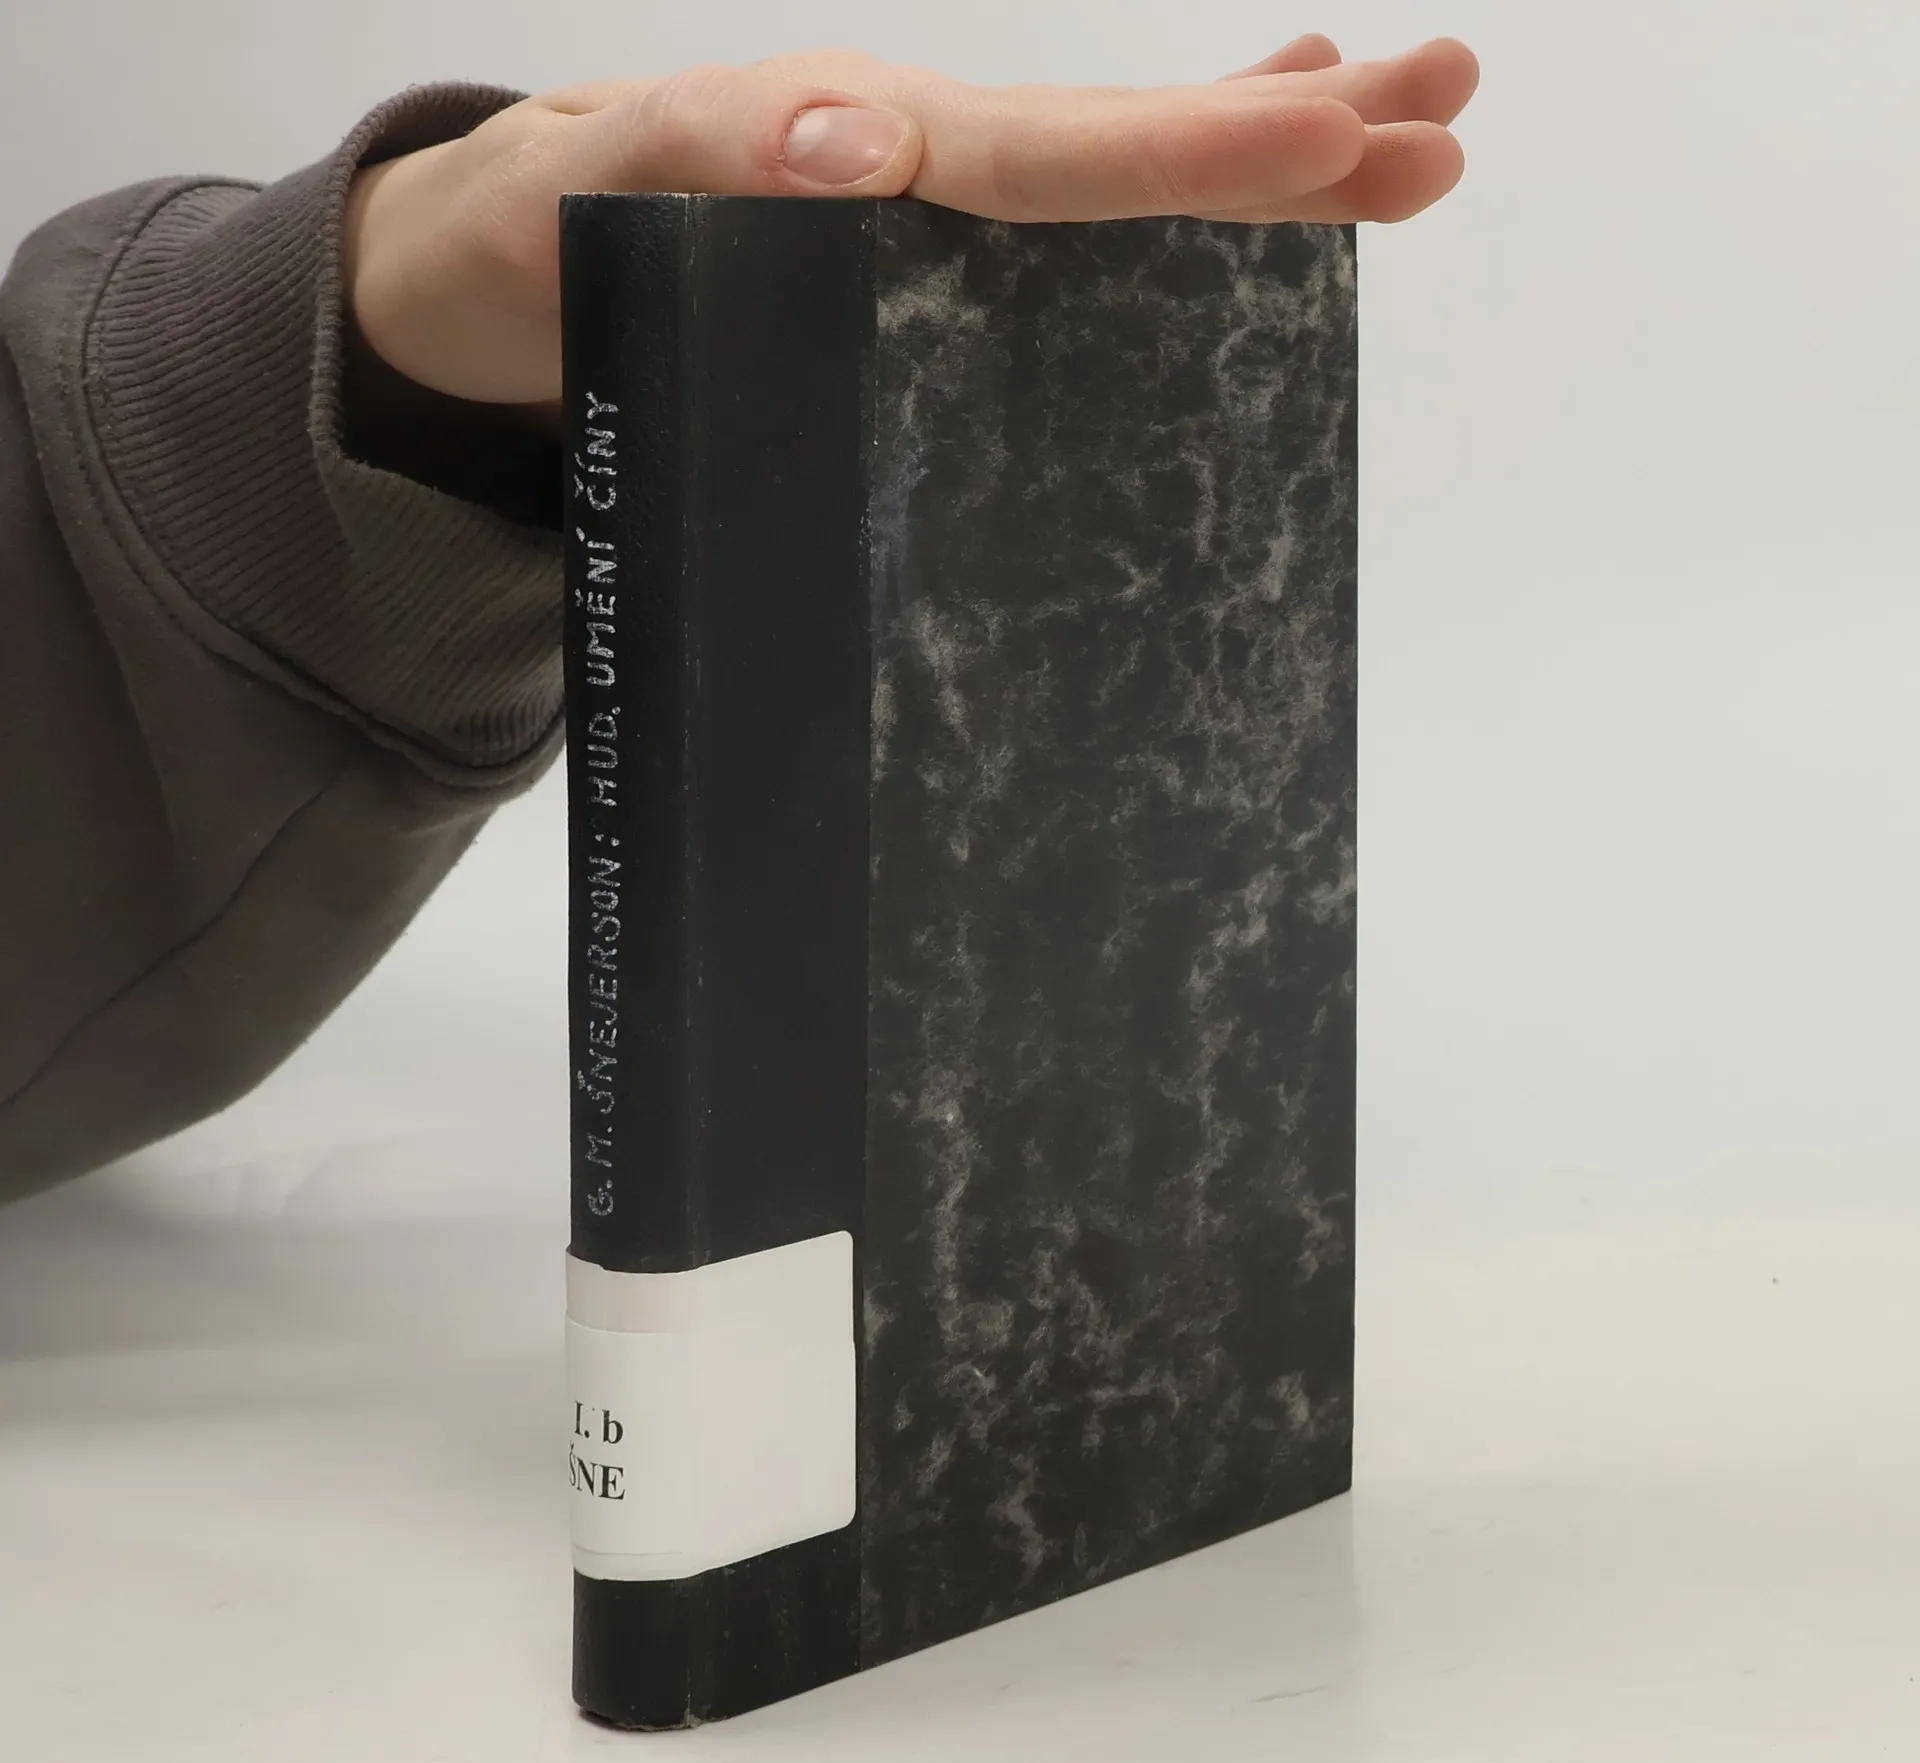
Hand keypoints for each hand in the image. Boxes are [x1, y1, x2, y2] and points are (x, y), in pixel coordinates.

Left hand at [343, 37, 1478, 409]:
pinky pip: (1063, 239)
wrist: (487, 283)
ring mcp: (929, 223)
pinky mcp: (916, 275)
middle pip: (1126, 151)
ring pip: (1122, 185)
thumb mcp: (583, 192)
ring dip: (1266, 159)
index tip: (1329, 122)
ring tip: (1414, 139)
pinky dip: (1162, 202)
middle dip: (1285, 134)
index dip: (1191, 142)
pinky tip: (1245, 188)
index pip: (1055, 152)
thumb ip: (702, 154)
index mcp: (867, 154)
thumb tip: (859, 137)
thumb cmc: (528, 240)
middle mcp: (920, 172)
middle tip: (1449, 105)